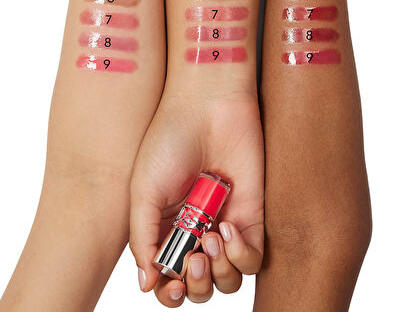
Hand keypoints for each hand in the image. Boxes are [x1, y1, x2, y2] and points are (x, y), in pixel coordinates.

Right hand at [129, 88, 263, 306]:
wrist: (208, 105)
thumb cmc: (170, 140)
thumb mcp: (143, 190)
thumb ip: (143, 237)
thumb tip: (146, 284)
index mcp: (166, 228)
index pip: (167, 279)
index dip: (169, 292)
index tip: (172, 285)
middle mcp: (195, 231)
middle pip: (200, 286)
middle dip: (196, 285)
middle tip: (193, 259)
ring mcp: (224, 223)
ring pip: (228, 280)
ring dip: (218, 272)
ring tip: (209, 237)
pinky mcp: (252, 214)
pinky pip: (254, 258)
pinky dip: (241, 255)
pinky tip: (228, 229)